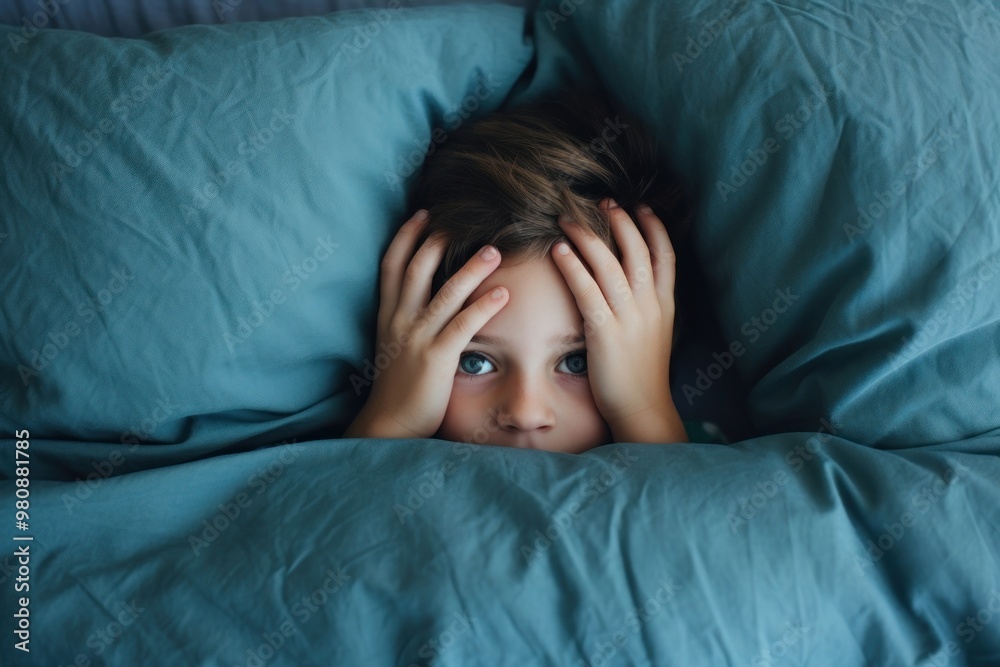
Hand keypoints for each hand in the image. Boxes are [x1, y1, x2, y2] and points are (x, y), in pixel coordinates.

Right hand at [344, 209, 508, 439]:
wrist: (390, 426)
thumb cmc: (399, 388)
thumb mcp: (395, 346)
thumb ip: (408, 321)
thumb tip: (429, 300)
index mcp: (387, 315)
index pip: (392, 265)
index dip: (406, 236)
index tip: (423, 214)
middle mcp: (399, 321)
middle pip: (416, 268)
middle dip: (438, 240)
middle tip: (461, 219)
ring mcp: (416, 339)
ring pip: (444, 292)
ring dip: (471, 267)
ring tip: (495, 249)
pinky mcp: (436, 358)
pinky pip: (462, 325)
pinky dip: (483, 306)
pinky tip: (504, 292)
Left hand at [551, 199, 687, 442]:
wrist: (643, 411)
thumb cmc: (641, 377)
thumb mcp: (654, 335)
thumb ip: (646, 308)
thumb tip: (630, 287)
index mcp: (665, 306)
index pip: (666, 255)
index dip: (653, 227)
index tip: (641, 206)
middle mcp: (650, 307)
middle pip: (638, 251)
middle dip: (621, 222)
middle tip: (603, 201)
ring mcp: (630, 319)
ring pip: (610, 265)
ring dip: (588, 237)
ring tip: (569, 219)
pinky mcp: (606, 332)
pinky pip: (587, 290)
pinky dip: (573, 266)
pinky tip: (559, 250)